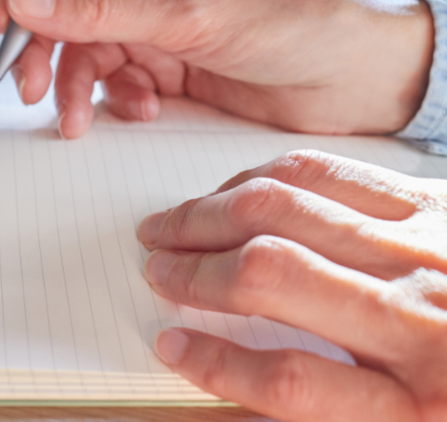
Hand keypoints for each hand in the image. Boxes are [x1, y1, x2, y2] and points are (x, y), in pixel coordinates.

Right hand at [0, 0, 434, 138]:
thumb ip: (98, 8)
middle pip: (61, 16)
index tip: (4, 31)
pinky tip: (143, 110)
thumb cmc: (295, 16)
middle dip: (42, 54)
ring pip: (84, 58)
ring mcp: (154, 32)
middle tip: (31, 91)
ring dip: (76, 90)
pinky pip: (117, 86)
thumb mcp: (186, 12)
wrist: (358, 75)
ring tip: (81, 121)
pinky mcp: (169, 72)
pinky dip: (118, 103)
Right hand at [136, 150, 446, 421]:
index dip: (216, 365)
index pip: (291, 383)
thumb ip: (342, 405)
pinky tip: (235, 189)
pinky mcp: (434, 199)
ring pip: (288, 210)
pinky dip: (266, 177)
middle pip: (273, 276)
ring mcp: (426, 246)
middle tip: (153, 268)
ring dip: (212, 215)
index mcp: (423, 401)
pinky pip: (331, 172)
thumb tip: (245, 379)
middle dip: (194, 270)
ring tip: (170, 225)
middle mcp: (420, 315)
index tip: (170, 344)